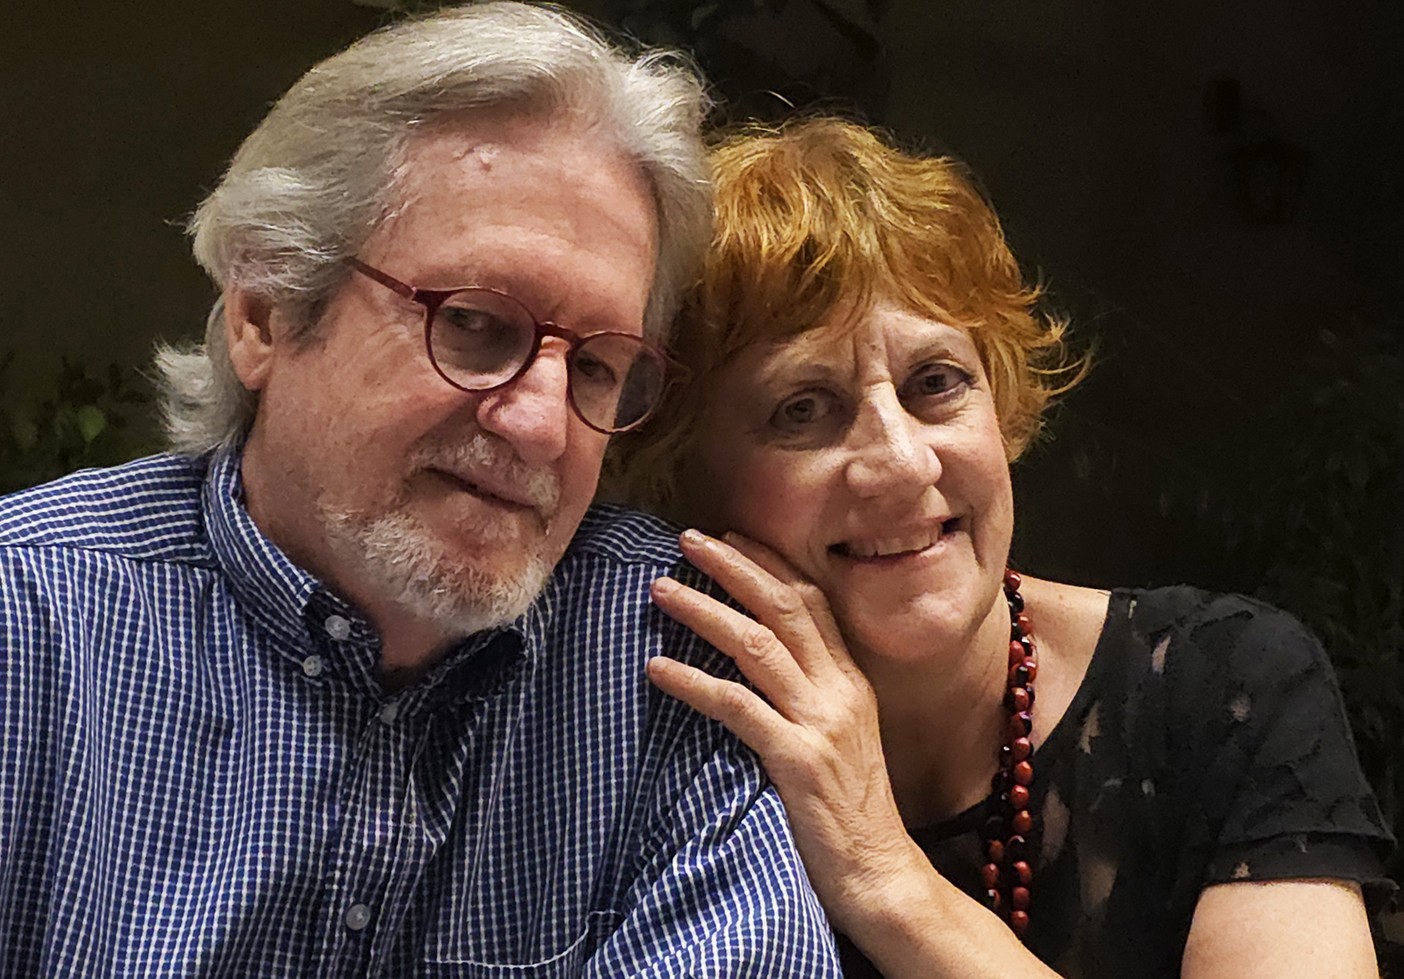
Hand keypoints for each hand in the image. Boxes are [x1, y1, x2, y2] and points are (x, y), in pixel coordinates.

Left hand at [647, 529, 918, 931]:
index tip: (731, 535)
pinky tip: (656, 669)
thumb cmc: (853, 814)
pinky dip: (693, 682)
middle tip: (686, 540)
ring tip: (659, 590)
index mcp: (852, 682)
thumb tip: (764, 667)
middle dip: (733, 566)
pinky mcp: (798, 760)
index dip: (770, 562)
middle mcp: (840, 691)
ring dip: (703, 611)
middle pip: (783, 607)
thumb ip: (812, 699)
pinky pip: (737, 707)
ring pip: (756, 645)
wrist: (882, 875)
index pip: (813, 601)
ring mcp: (821, 723)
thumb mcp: (842, 741)